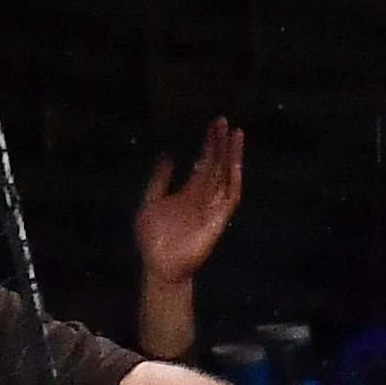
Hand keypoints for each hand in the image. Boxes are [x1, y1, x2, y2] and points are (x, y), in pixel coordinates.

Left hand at [135, 118, 243, 288]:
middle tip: (224, 121)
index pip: (205, 163)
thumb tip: (168, 155)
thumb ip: (159, 180)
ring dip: (231, 155)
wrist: (159, 264)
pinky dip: (234, 178)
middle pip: (217, 164)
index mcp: (190, 191)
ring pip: (226, 175)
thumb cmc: (154, 238)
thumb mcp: (150, 202)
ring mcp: (214, 206)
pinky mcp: (219, 218)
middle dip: (221, 143)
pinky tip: (235, 162)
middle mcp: (205, 196)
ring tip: (235, 134)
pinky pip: (230, 196)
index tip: (214, 125)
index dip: (209, 144)